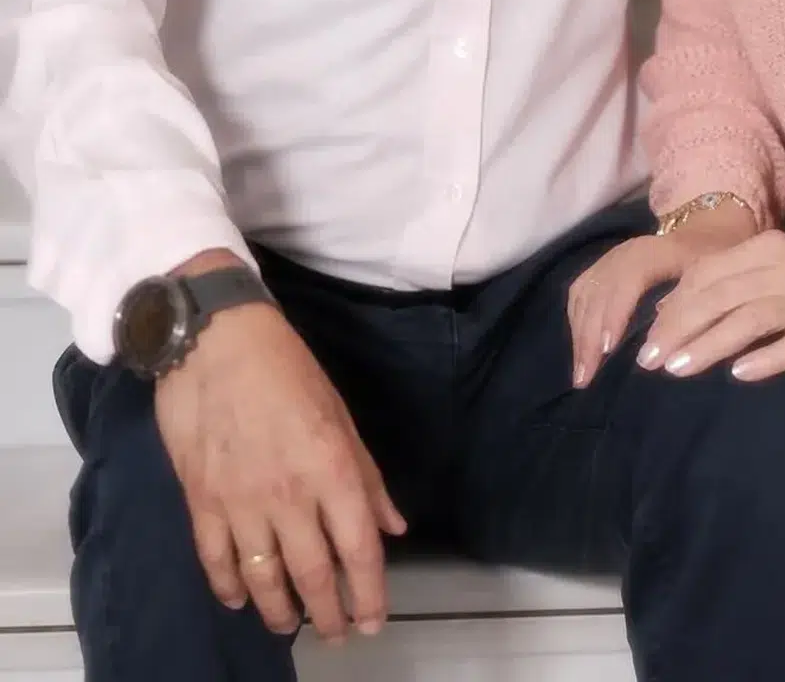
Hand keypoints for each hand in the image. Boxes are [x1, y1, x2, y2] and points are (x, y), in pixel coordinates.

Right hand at [155, 274, 405, 646]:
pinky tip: (241, 601)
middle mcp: (290, 495)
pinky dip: (229, 589)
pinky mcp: (200, 502)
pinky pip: (217, 561)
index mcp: (332, 468)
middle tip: (339, 635)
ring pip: (264, 578)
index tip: (374, 621)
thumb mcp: (340, 414)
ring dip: (282, 611)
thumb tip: (392, 525)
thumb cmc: (287, 368)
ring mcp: (241, 503)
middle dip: (331, 614)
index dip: (371, 593)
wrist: (215, 341)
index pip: (359, 548)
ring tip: (292, 625)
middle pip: (314, 574)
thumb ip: (367, 476)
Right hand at [567, 201, 755, 387]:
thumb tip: (659, 346)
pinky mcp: (602, 266)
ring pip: (585, 293)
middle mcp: (626, 252)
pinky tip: (581, 348)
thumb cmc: (713, 258)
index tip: (608, 349)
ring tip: (581, 373)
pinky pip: (581, 292)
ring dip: (579, 334)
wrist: (705, 228)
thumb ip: (690, 308)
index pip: (628, 279)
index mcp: (656, 252)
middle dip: (589, 336)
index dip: (616, 312)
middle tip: (586, 378)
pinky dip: (577, 322)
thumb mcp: (714, 279)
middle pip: (599, 291)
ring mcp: (611, 257)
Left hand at [634, 230, 784, 382]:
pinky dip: (764, 358)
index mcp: (764, 247)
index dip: (674, 305)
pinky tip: (738, 375)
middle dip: (680, 328)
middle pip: (721, 295)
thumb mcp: (769, 272)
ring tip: (678, 369)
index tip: (649, 337)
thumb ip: (725, 284)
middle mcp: (784, 266)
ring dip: (709, 344)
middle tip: (651, 359)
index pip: (707, 273)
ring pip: (749, 319)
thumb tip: (669, 309)